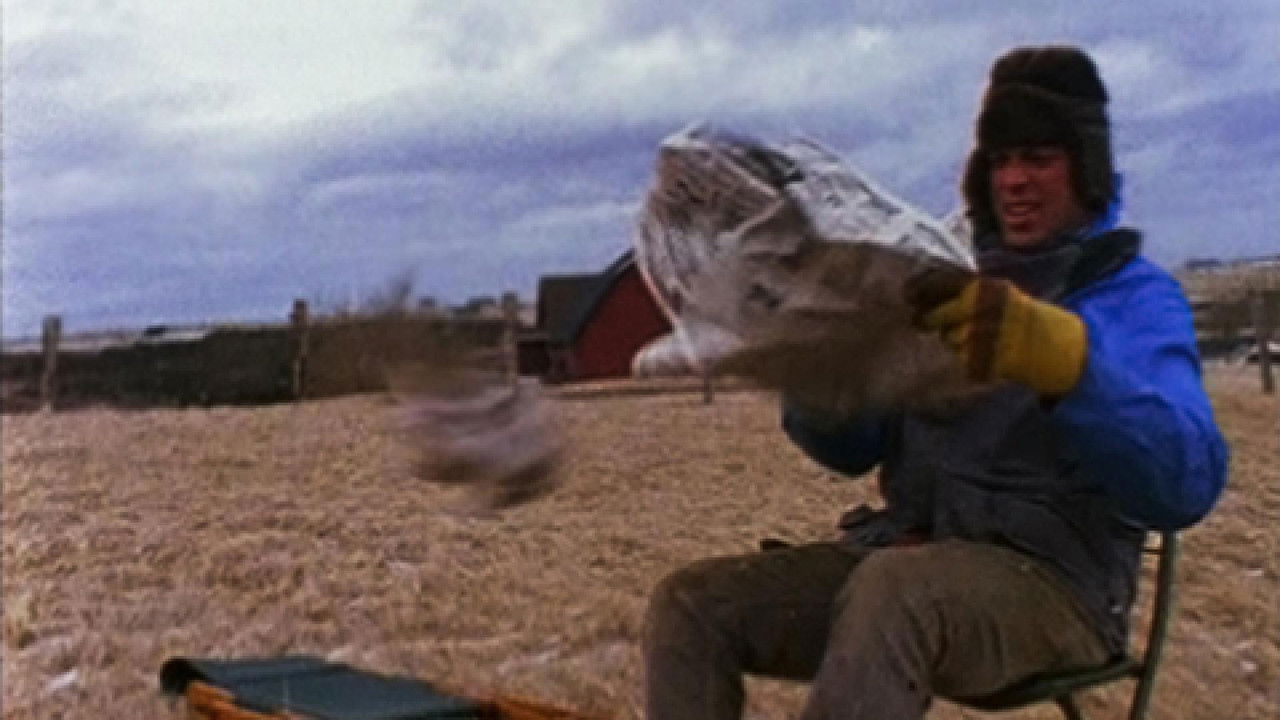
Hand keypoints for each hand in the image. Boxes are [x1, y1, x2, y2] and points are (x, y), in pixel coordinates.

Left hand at [914, 276, 1087, 395]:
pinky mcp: (986, 360)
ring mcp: (984, 336)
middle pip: (937, 317)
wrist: (1046, 341)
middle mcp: (982, 310)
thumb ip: (962, 288)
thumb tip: (918, 287)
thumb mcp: (993, 290)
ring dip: (951, 337)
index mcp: (984, 288)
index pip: (941, 285)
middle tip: (920, 320)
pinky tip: (978, 348)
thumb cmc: (1013, 311)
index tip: (907, 295)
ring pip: (948, 338)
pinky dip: (964, 354)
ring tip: (967, 333)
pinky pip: (961, 357)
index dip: (920, 290)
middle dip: (926, 319)